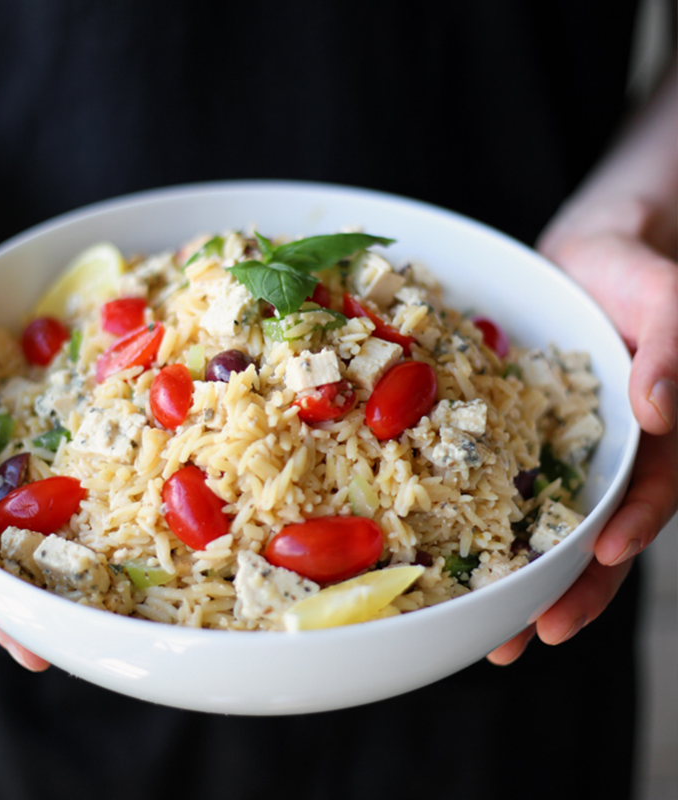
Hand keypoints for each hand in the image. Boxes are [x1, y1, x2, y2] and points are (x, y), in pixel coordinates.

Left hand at [489, 212, 677, 664]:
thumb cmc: (634, 267)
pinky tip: (445, 554)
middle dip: (567, 588)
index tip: (605, 559)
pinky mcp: (515, 436)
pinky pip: (497, 483)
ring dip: (518, 575)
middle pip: (594, 533)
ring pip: (543, 523)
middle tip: (526, 639)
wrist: (590, 252)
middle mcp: (607, 453)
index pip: (648, 495)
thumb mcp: (665, 296)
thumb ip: (674, 345)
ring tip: (486, 630)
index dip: (631, 530)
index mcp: (650, 434)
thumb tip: (657, 413)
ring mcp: (559, 449)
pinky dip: (478, 520)